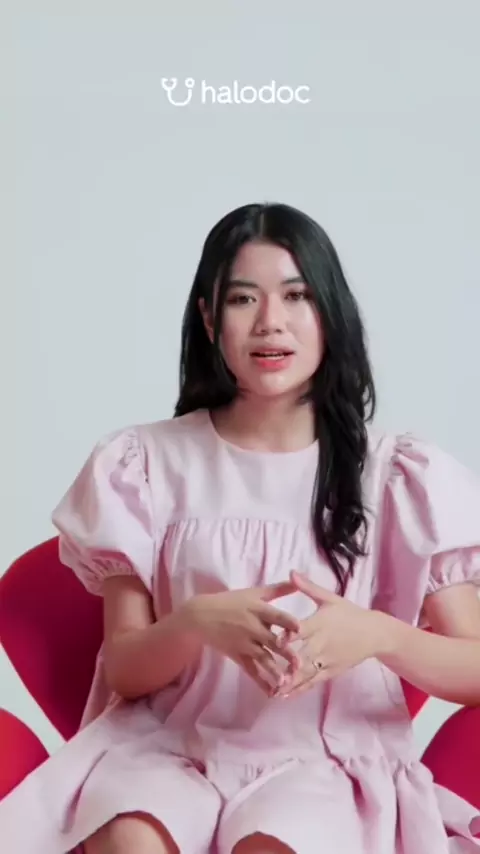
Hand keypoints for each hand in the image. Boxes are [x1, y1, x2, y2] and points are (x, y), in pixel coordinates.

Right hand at [181, 582, 300, 693]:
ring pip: (262, 658)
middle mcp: (252, 627)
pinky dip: (260, 682)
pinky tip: (271, 692)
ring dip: (274, 671)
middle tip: (299, 663)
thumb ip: (277, 589)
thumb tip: (297, 580)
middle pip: (271, 641)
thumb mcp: (253, 592)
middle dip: (285, 652)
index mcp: (258, 610)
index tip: (301, 629)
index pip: (275, 616)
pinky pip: (250, 670)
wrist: (201, 615)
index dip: (287, 622)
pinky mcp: (237, 655)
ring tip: (286, 682)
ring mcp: (244, 643)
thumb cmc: (231, 601)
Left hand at [276, 571, 387, 697]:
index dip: (289, 635)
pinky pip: (314, 681)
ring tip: (273, 690)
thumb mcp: (329, 598)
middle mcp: (322, 643)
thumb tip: (291, 572)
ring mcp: (327, 659)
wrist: (374, 633)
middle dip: (286, 664)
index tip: (275, 640)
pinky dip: (300, 689)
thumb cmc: (348, 613)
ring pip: (307, 673)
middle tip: (268, 672)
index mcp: (320, 623)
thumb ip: (308, 587)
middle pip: (303, 655)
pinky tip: (285, 695)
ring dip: (290, 682)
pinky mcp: (331, 671)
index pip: (303, 630)